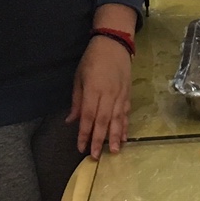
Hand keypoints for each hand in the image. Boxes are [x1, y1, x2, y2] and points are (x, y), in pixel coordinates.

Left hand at [68, 34, 130, 156]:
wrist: (114, 44)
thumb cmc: (92, 59)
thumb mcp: (79, 77)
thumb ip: (76, 100)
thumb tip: (71, 121)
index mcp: (93, 89)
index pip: (88, 116)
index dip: (84, 133)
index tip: (80, 148)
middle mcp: (108, 94)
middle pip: (103, 121)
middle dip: (98, 139)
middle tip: (95, 156)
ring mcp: (120, 94)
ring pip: (117, 119)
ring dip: (115, 137)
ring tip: (114, 151)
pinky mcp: (128, 94)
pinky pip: (126, 113)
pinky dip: (125, 126)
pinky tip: (125, 137)